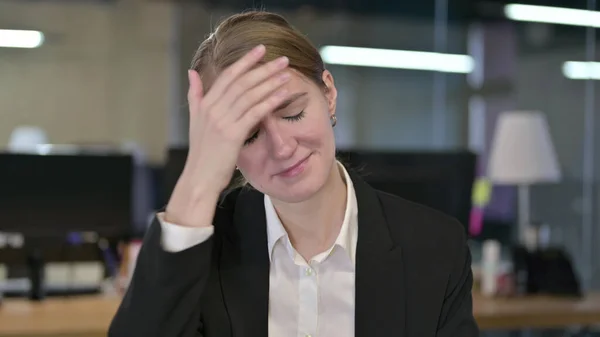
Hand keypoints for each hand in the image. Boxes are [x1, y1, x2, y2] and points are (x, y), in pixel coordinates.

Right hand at [165, 45, 290, 226]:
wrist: (199, 178)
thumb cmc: (202, 153)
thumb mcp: (196, 120)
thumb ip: (195, 95)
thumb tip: (192, 72)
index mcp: (205, 104)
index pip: (228, 76)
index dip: (245, 61)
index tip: (261, 50)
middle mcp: (213, 109)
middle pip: (242, 82)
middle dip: (263, 68)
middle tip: (281, 59)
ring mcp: (222, 121)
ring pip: (250, 95)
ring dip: (270, 82)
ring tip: (286, 74)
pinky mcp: (232, 135)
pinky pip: (255, 113)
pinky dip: (269, 101)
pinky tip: (282, 94)